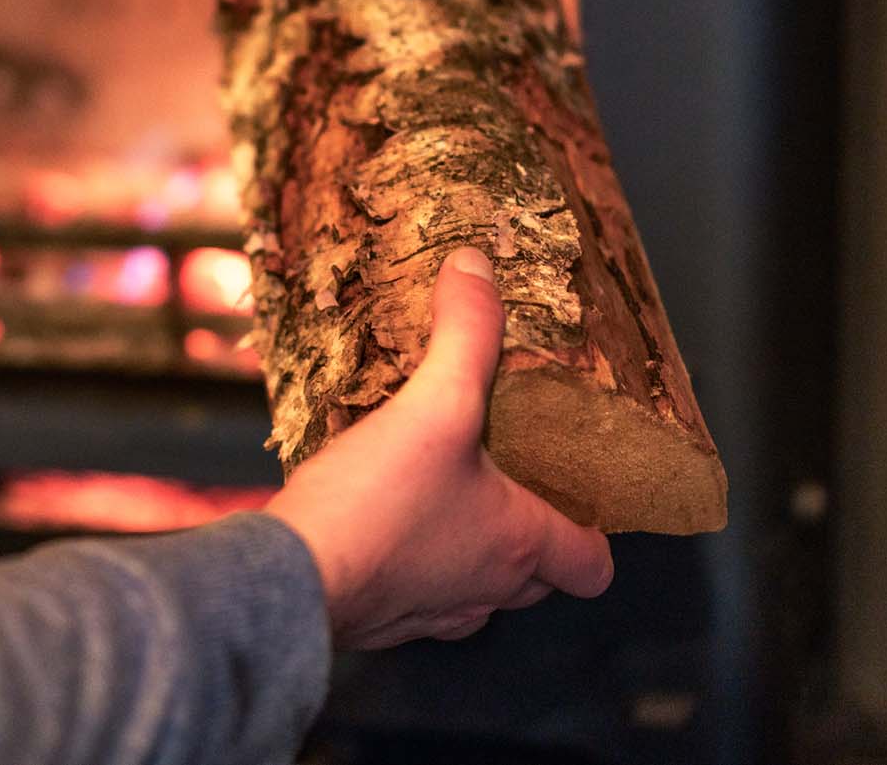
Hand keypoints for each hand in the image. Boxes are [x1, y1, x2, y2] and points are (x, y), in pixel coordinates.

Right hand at [263, 248, 613, 648]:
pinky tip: (380, 518)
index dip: (594, 534)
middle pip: (535, 579)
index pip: (592, 564)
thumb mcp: (432, 404)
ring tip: (443, 492)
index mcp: (518, 544)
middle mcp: (484, 590)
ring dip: (469, 548)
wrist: (292, 580)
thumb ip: (464, 334)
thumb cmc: (375, 506)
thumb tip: (477, 268)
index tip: (578, 497)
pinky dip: (411, 561)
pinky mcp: (379, 618)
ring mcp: (431, 612)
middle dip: (528, 533)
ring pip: (474, 589)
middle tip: (509, 478)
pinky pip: (415, 593)